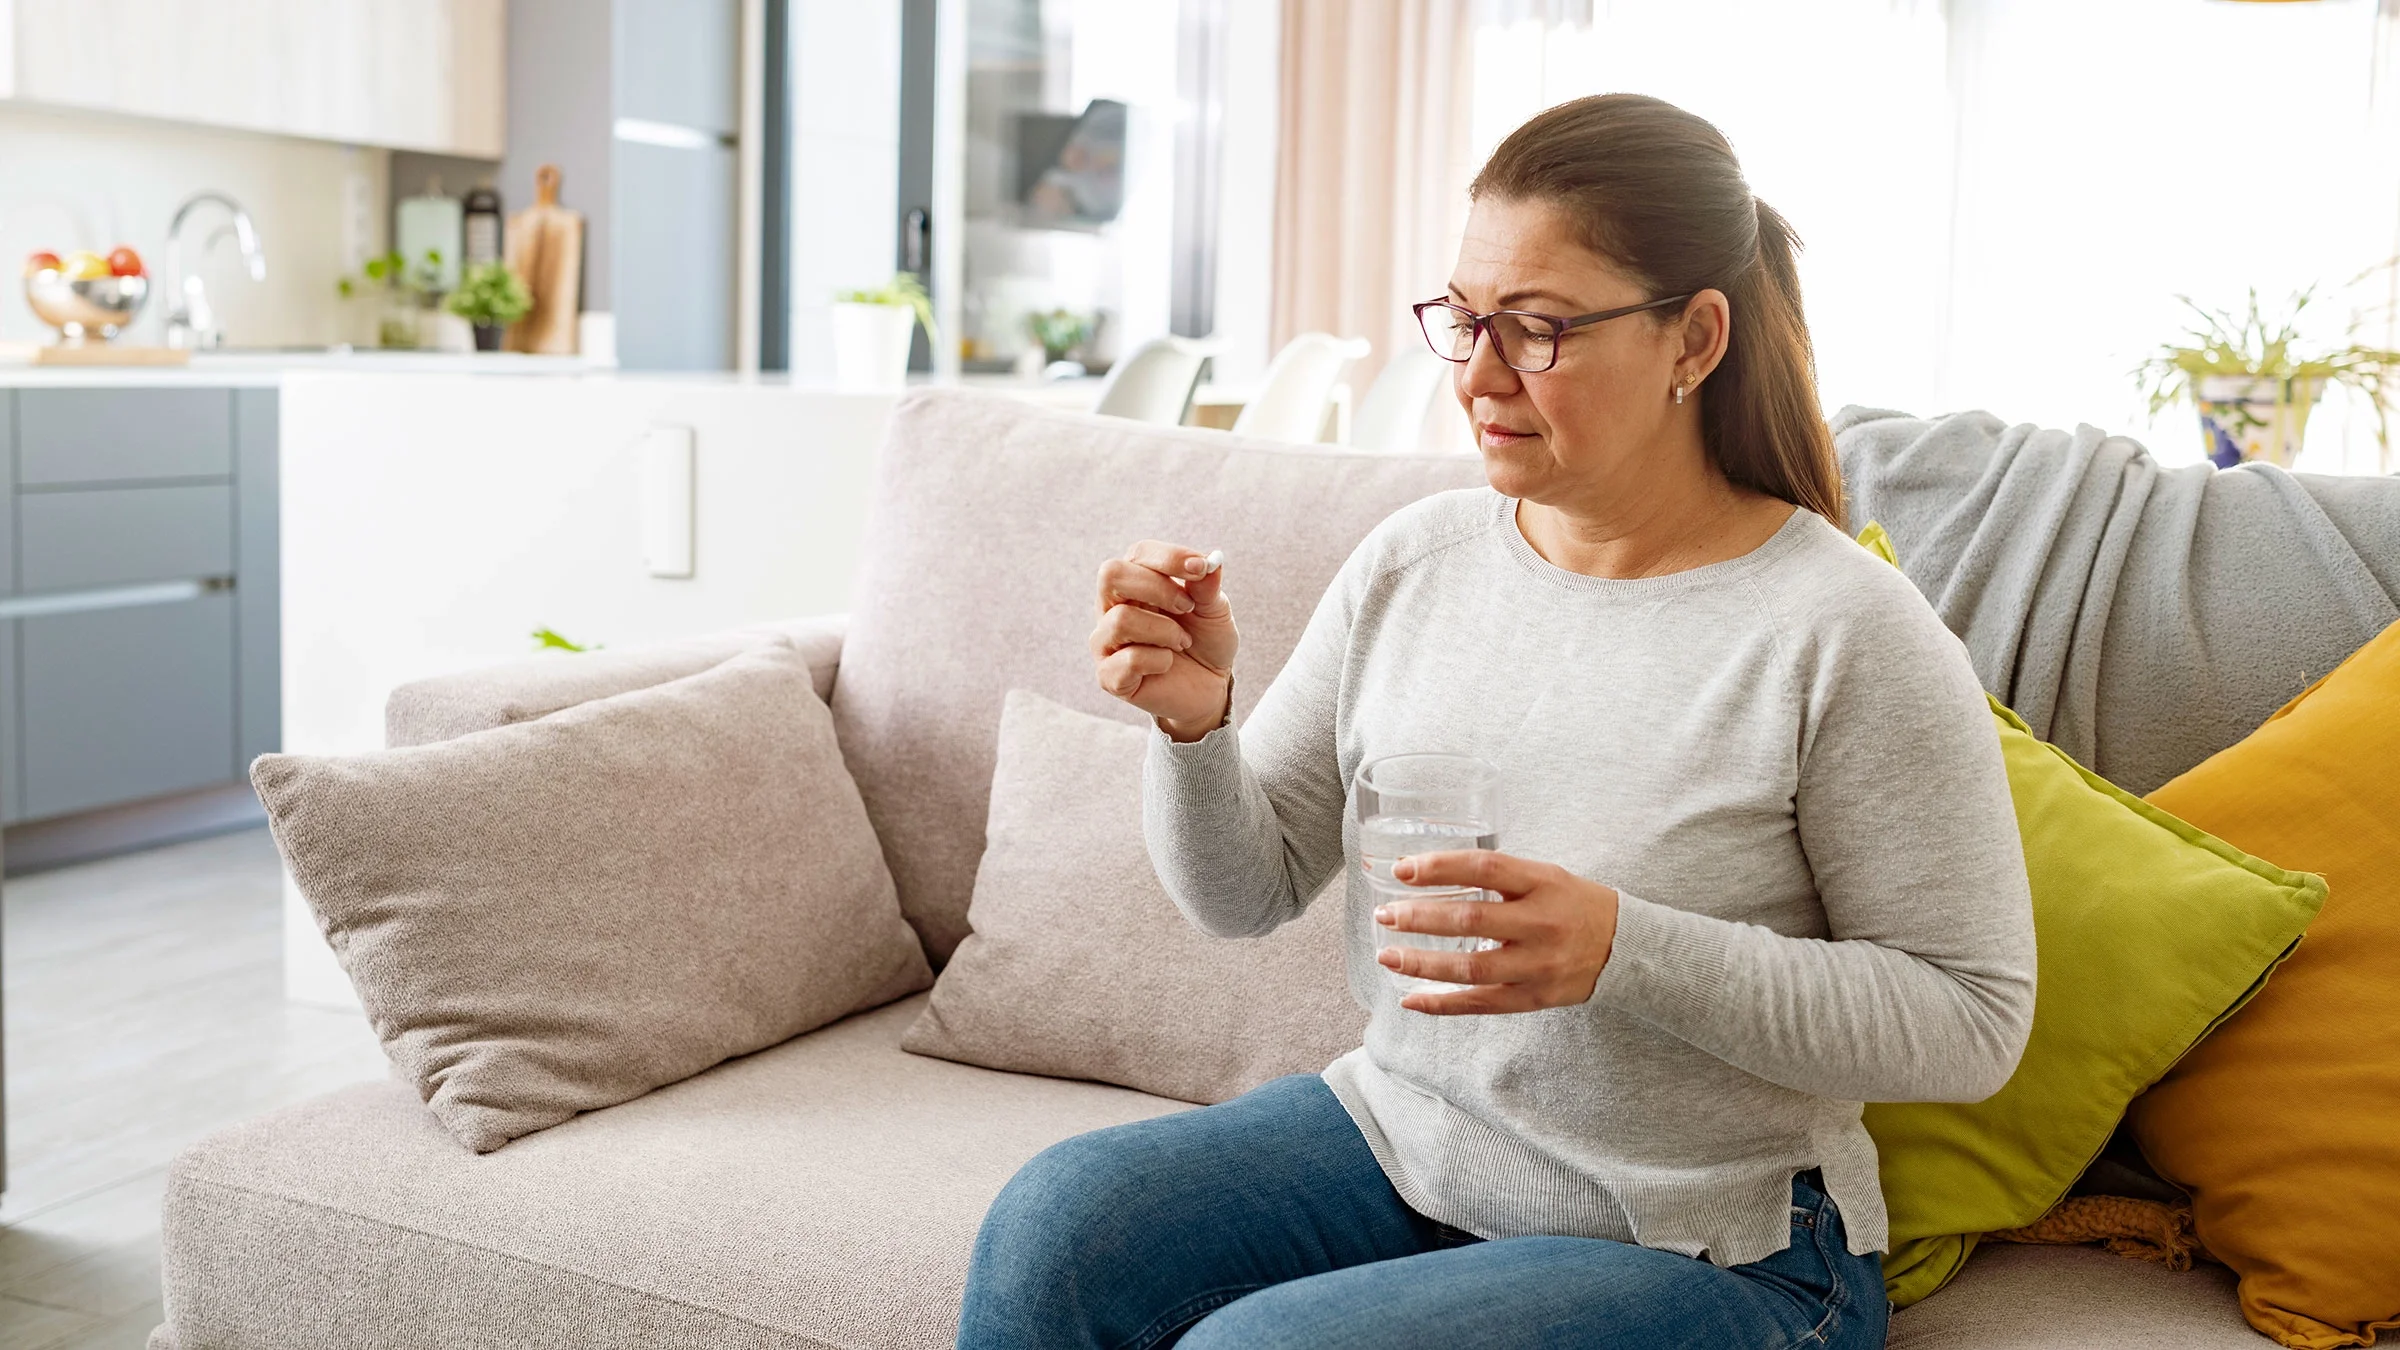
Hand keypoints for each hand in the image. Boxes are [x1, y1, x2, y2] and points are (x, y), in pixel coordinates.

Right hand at [1091, 541, 1237, 741]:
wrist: (1209, 687)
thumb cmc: (1205, 641)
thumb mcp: (1214, 610)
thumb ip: (1207, 587)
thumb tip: (1211, 561)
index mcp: (1135, 582)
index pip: (1139, 553)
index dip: (1170, 557)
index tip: (1201, 568)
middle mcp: (1112, 607)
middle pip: (1111, 574)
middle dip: (1158, 588)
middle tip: (1188, 606)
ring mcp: (1106, 642)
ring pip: (1121, 620)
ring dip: (1164, 630)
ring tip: (1182, 641)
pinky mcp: (1109, 677)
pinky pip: (1128, 660)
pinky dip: (1159, 660)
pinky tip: (1167, 664)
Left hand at [1373, 850, 1620, 1014]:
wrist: (1624, 948)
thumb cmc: (1574, 905)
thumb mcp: (1545, 876)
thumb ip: (1497, 875)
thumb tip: (1427, 871)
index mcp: (1543, 883)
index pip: (1486, 867)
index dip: (1440, 867)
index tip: (1402, 869)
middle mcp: (1541, 923)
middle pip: (1471, 919)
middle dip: (1420, 917)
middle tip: (1385, 914)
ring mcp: (1537, 965)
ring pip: (1471, 967)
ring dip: (1422, 964)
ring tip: (1387, 957)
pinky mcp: (1534, 998)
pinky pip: (1481, 1004)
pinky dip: (1442, 1004)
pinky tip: (1411, 1000)